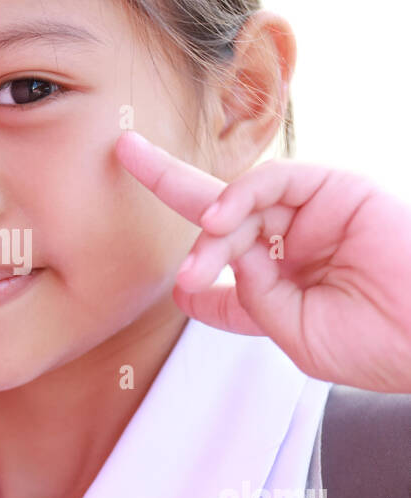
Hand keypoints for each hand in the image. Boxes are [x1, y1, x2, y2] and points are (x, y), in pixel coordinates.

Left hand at [116, 129, 410, 392]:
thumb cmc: (372, 347)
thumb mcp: (290, 333)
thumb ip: (248, 296)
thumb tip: (209, 268)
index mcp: (281, 285)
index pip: (223, 268)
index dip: (193, 275)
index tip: (179, 286)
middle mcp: (291, 244)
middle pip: (218, 209)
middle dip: (168, 179)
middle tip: (125, 151)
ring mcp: (313, 214)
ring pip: (241, 199)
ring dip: (211, 230)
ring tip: (199, 263)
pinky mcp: (336, 189)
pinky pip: (275, 180)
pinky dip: (242, 195)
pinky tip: (220, 220)